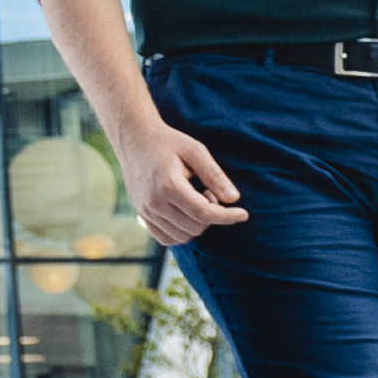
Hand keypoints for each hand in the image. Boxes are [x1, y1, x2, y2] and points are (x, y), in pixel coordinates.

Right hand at [131, 122, 248, 246]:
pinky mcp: (142, 215)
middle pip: (195, 227)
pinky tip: (186, 213)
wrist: (134, 139)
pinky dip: (181, 232)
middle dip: (211, 215)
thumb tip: (234, 199)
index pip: (204, 213)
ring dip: (197, 224)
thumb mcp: (195, 151)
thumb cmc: (168, 142)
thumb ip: (215, 175)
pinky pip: (166, 238)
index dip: (227, 216)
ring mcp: (145, 211)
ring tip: (195, 199)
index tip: (243, 214)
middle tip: (208, 191)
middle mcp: (154, 203)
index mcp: (168, 186)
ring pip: (182, 236)